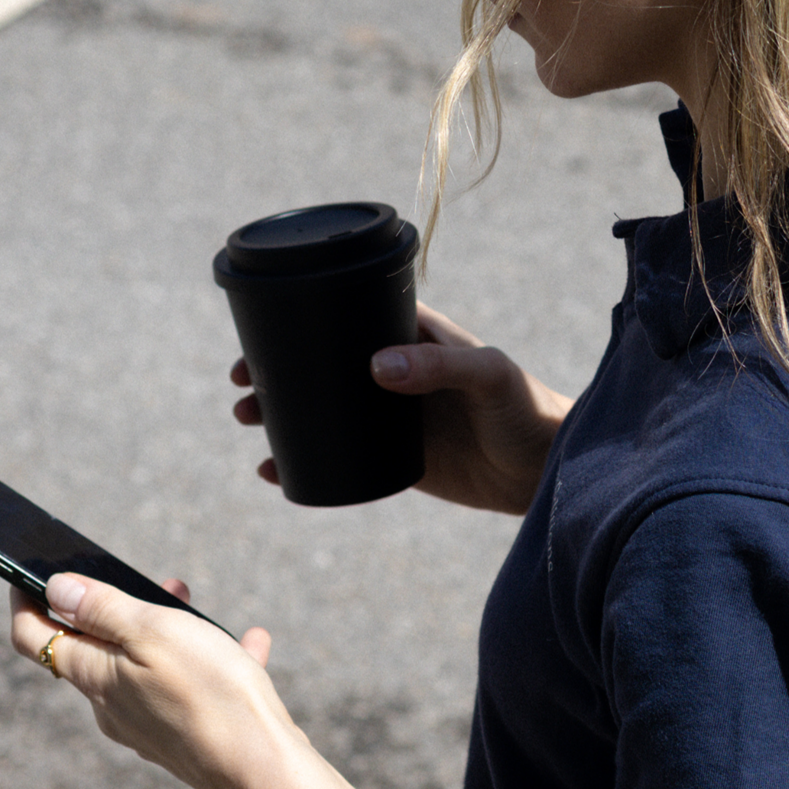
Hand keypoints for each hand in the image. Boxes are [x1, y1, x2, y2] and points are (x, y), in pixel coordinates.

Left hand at [9, 574, 373, 788]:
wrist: (264, 770)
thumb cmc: (211, 694)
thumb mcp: (154, 632)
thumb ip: (102, 610)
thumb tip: (56, 590)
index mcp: (96, 679)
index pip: (33, 638)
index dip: (25, 601)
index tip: (28, 574)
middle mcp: (113, 708)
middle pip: (95, 650)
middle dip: (115, 609)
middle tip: (155, 582)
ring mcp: (148, 727)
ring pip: (144, 667)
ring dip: (166, 631)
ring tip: (199, 607)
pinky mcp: (184, 739)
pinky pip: (188, 690)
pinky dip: (211, 661)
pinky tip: (250, 643)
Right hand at [231, 305, 569, 515]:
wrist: (548, 473)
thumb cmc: (527, 410)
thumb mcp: (487, 379)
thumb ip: (440, 367)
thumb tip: (378, 366)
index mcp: (414, 334)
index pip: (347, 315)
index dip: (302, 323)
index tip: (259, 340)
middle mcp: (396, 369)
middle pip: (322, 362)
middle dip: (275, 371)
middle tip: (240, 387)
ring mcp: (391, 413)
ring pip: (322, 406)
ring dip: (280, 412)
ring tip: (247, 422)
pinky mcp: (394, 455)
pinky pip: (338, 453)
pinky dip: (303, 460)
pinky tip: (273, 470)